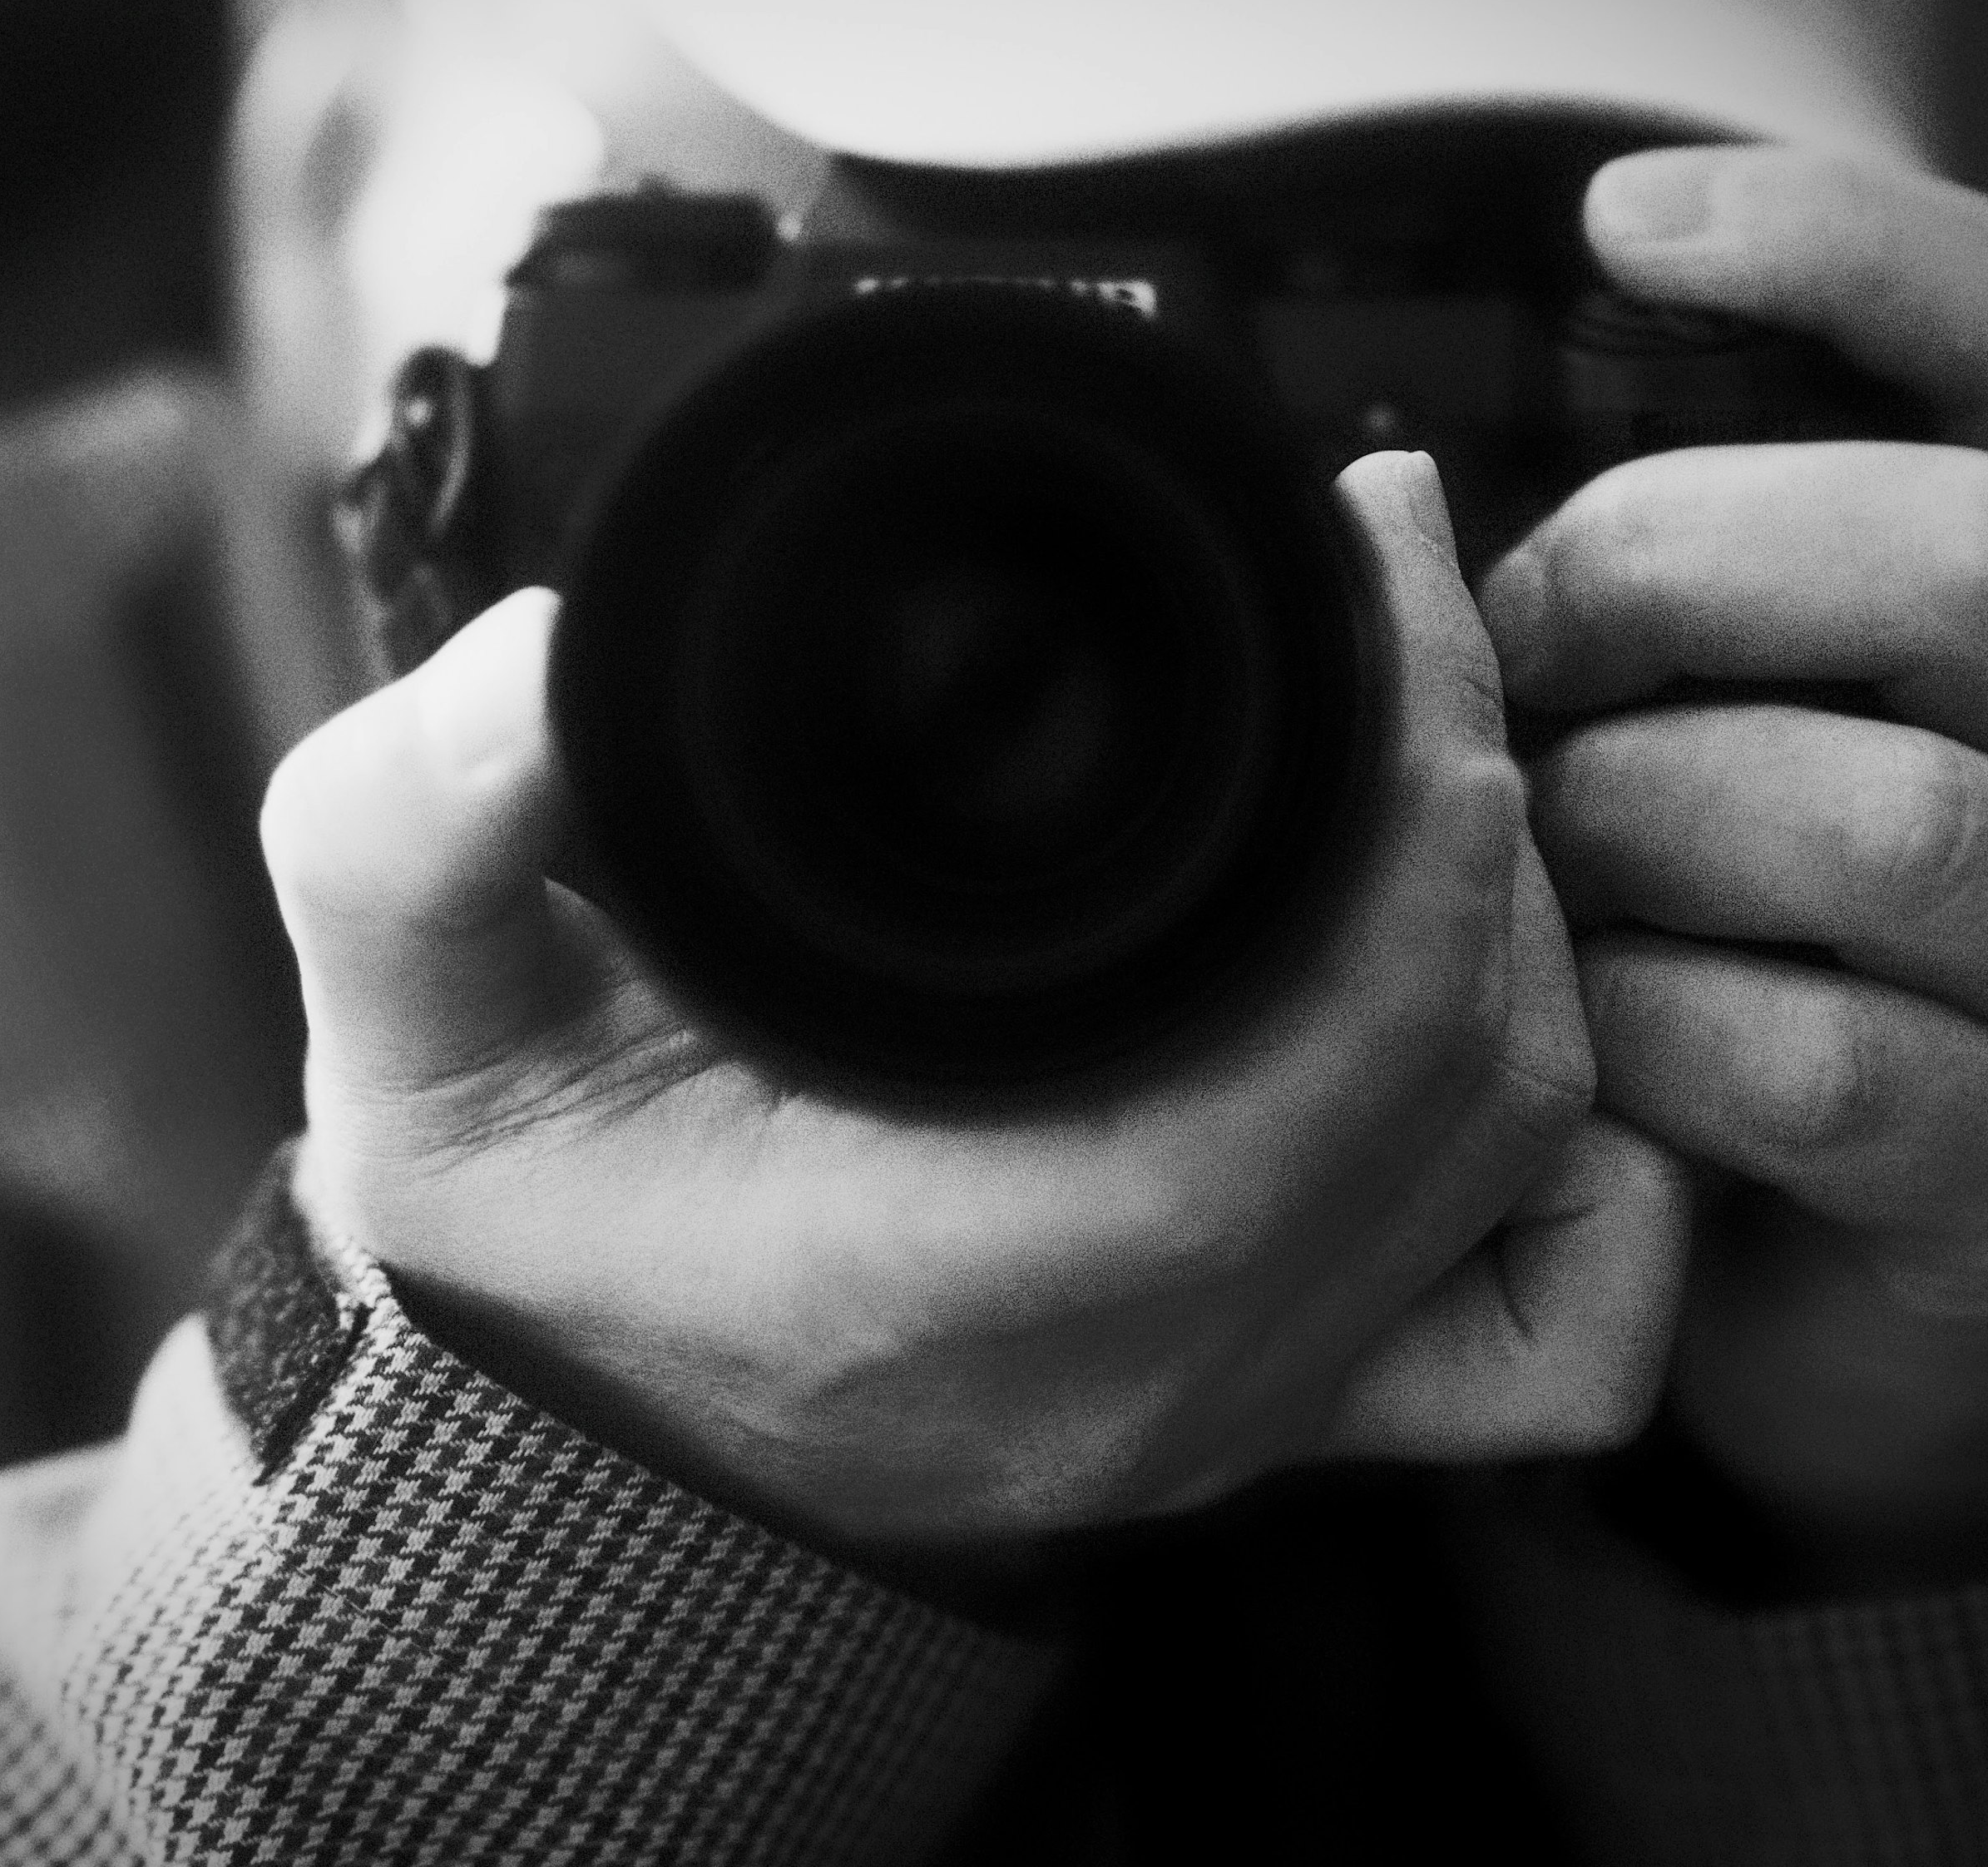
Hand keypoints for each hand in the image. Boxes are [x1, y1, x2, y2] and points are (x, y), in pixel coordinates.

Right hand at [259, 451, 1685, 1562]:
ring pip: (1522, 1152)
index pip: (1313, 1062)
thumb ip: (418, 828)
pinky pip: (1548, 1331)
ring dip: (1513, 914)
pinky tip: (1488, 992)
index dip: (1401, 792)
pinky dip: (1580, 1150)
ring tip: (1420, 715)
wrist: (565, 1432)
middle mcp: (1134, 1379)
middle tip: (1385, 571)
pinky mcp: (1283, 1417)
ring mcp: (1233, 1414)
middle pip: (1462, 1067)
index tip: (1359, 556)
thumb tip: (541, 659)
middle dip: (1466, 780)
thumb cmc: (512, 1227)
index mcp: (942, 1282)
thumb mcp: (407, 1019)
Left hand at [1484, 147, 1987, 1587]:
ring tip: (1538, 849)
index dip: (1841, 242)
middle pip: (1962, 553)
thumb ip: (1743, 603)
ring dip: (1641, 818)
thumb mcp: (1837, 731)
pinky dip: (1645, 1029)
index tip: (1619, 223)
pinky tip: (1577, 1026)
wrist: (1970, 1297)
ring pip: (1882, 819)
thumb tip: (1442, 494)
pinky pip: (1816, 1061)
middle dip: (1670, 567)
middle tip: (1514, 646)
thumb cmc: (1845, 958)